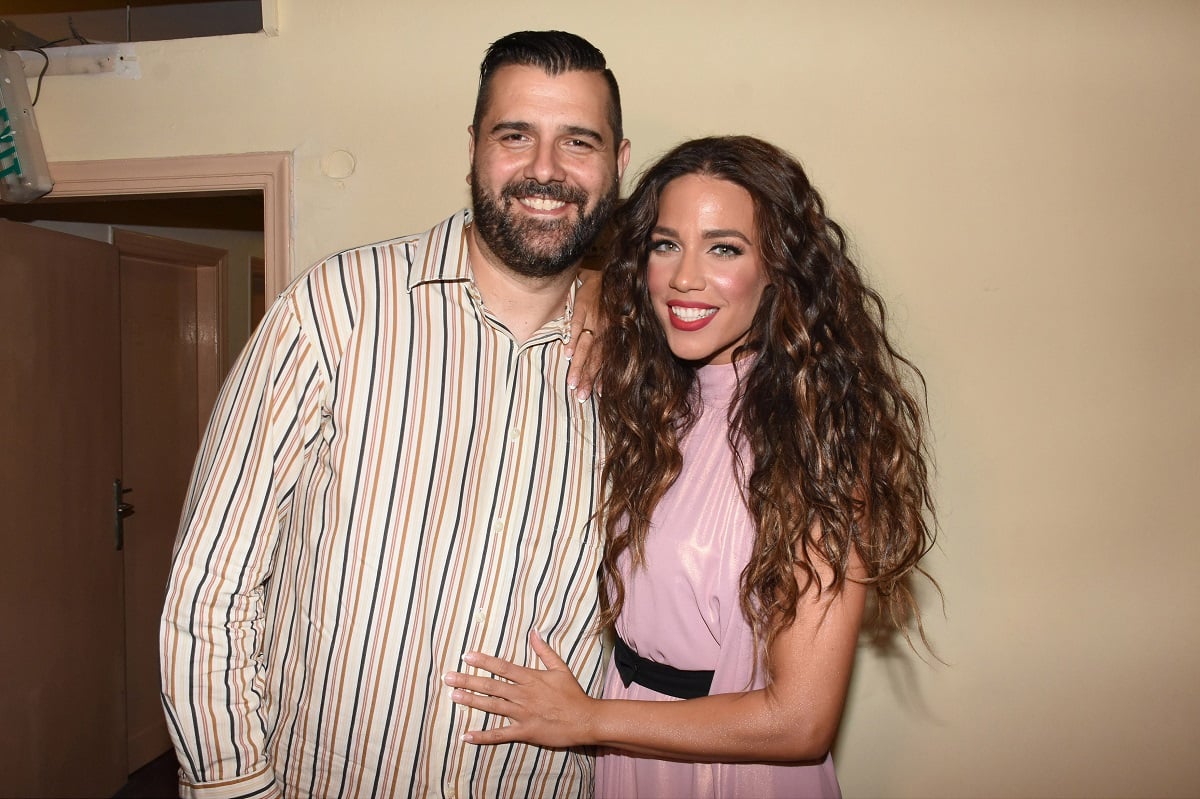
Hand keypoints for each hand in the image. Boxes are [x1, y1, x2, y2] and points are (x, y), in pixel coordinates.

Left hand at [444, 630, 595, 747]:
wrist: (586, 719)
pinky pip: (500, 735)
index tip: (466, 656)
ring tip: (453, 696)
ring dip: (472, 701)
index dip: (483, 661)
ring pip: (492, 706)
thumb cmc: (573, 694)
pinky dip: (483, 736)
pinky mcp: (525, 732)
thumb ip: (544, 651)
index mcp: (531, 678)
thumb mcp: (560, 668)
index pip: (502, 667)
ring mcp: (523, 714)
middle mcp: (523, 695)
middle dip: (468, 680)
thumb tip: (533, 631)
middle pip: (491, 686)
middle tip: (448, 677)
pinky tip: (466, 736)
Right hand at [565, 269, 602, 401]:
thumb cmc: (615, 301)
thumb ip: (615, 342)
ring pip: (586, 345)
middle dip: (588, 378)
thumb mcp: (621, 320)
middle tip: (580, 395)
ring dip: (579, 365)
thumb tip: (612, 366)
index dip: (602, 377)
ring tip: (571, 382)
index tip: (598, 395)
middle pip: (596, 357)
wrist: (608, 273)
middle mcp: (607, 328)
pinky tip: (567, 354)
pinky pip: (577, 324)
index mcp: (615, 333)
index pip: (608, 360)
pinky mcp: (583, 305)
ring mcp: (595, 317)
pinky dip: (572, 339)